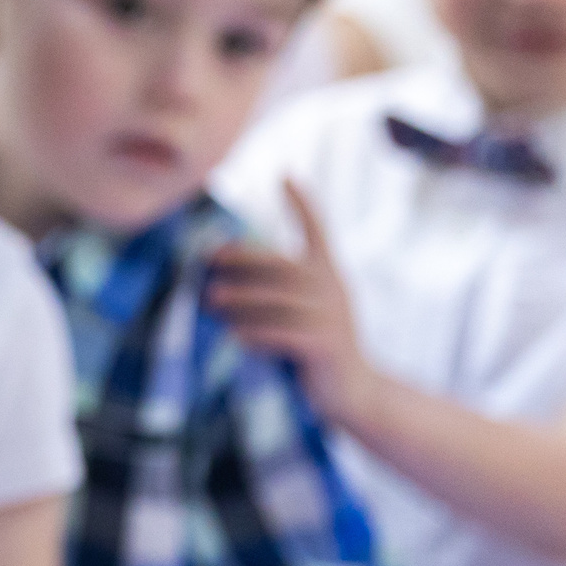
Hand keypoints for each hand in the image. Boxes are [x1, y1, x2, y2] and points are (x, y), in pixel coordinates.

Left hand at [208, 182, 376, 424]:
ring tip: (211, 297)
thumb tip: (218, 282)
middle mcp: (333, 290)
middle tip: (209, 256)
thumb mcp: (306, 312)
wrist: (356, 392)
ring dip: (242, 298)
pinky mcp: (325, 347)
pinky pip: (284, 334)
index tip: (285, 173)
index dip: (302, 203)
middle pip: (285, 265)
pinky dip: (256, 333)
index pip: (318, 230)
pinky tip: (235, 335)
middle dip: (245, 257)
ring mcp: (332, 319)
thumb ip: (279, 293)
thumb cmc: (319, 349)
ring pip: (279, 301)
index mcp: (329, 275)